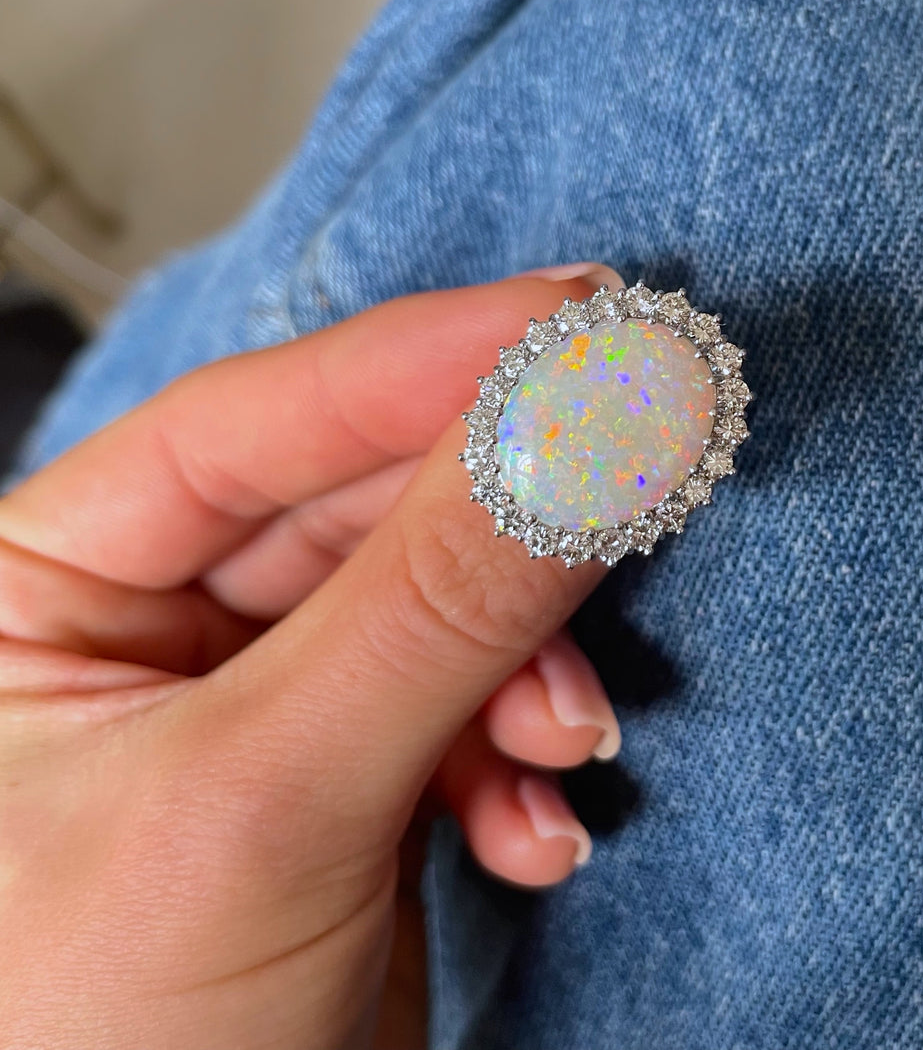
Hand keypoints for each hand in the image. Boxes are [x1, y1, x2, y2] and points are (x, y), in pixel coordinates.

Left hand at [0, 268, 622, 1048]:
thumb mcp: (260, 804)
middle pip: (368, 506)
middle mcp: (153, 623)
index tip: (580, 318)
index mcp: (46, 585)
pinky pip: (464, 711)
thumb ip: (432, 606)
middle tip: (638, 473)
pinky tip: (535, 830)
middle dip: (504, 527)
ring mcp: (264, 699)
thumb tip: (578, 433)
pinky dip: (519, 761)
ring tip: (568, 742)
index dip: (429, 360)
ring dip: (525, 673)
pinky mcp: (352, 779)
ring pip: (438, 610)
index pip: (257, 421)